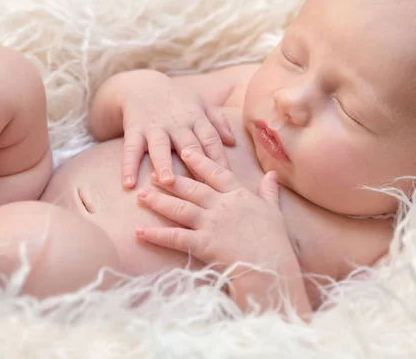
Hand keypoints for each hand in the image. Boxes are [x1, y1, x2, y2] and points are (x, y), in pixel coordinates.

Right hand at [120, 74, 234, 188]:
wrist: (141, 85)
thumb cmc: (176, 99)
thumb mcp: (200, 103)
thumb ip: (217, 122)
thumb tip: (232, 142)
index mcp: (195, 117)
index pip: (210, 139)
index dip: (219, 157)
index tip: (227, 178)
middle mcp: (176, 123)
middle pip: (188, 144)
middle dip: (195, 163)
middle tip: (202, 185)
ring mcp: (154, 126)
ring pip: (159, 146)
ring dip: (163, 163)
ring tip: (165, 181)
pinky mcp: (134, 129)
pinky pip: (131, 149)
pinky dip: (128, 166)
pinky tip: (128, 183)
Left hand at [135, 148, 296, 273]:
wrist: (271, 265)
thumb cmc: (275, 240)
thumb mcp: (273, 211)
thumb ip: (269, 191)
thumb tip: (272, 174)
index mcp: (238, 195)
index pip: (216, 172)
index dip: (200, 161)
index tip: (186, 151)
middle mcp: (221, 205)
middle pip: (191, 188)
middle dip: (171, 179)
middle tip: (153, 173)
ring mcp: (210, 224)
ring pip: (179, 207)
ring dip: (158, 201)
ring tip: (141, 195)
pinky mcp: (202, 243)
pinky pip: (175, 237)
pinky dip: (156, 234)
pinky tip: (140, 231)